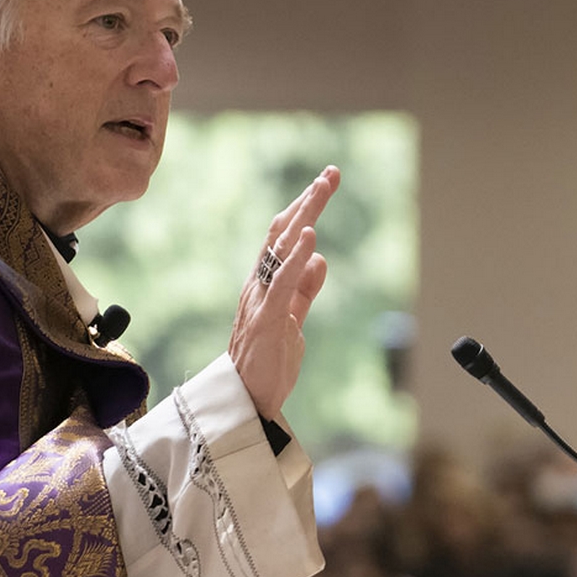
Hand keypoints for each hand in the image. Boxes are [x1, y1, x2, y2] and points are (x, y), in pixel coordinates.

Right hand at [230, 168, 335, 420]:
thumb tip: (319, 260)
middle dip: (308, 202)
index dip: (305, 210)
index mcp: (265, 285)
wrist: (247, 402)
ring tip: (321, 189)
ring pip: (281, 249)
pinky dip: (295, 258)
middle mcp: (258, 285)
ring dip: (304, 217)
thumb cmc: (268, 363)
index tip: (324, 184)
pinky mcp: (267, 319)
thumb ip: (305, 291)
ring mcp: (260, 300)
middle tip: (329, 174)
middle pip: (283, 234)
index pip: (285, 238)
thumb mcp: (294, 320)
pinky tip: (309, 237)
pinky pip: (282, 283)